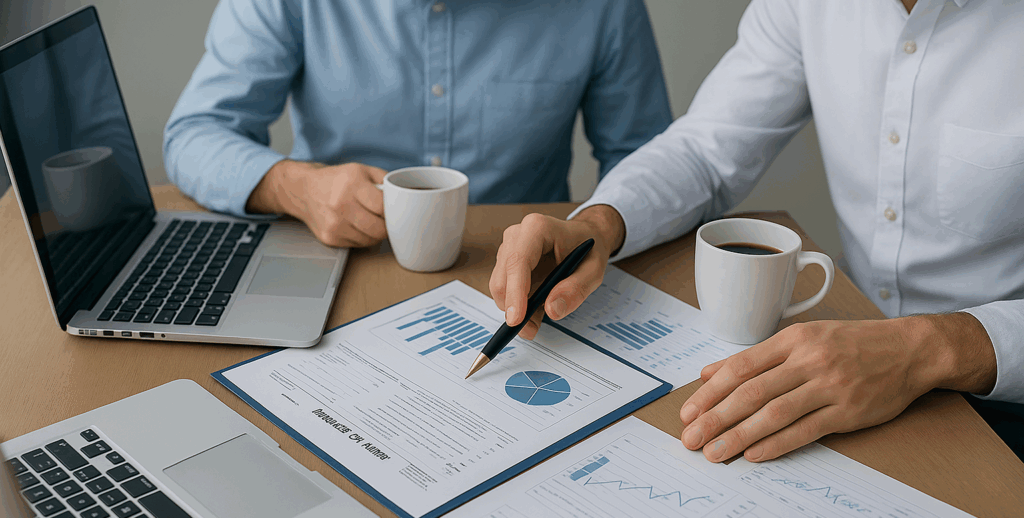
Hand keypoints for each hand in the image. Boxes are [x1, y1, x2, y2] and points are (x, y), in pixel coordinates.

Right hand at [246, 160, 386, 247]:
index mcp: (351, 184)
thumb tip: (404, 198)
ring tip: (371, 220)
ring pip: (370, 240)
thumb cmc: (337, 180)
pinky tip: (357, 225)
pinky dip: (363, 237)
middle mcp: (340, 205)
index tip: (394, 210)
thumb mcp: (362, 170)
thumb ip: (386, 181)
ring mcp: (334, 224)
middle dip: (387, 226)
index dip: (393, 211)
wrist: (305, 190)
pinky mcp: (329, 238)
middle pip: (378, 229)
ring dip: (375, 233)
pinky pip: (358, 245)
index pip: (382, 207)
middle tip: (385, 218)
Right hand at [489, 206, 625, 339]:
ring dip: (515, 309)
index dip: (515, 292)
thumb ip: (575, 289)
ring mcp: (509, 248)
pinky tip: (535, 310)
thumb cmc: (588, 248)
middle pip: (502, 277)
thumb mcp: (594, 270)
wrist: (584, 236)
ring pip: (500, 286)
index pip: (518, 261)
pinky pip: (505, 290)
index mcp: (537, 228)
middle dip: (512, 307)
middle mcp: (517, 235)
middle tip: (531, 330)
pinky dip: (517, 306)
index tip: (516, 319)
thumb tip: (552, 310)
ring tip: (539, 319)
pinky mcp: (506, 263)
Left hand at [678, 313, 995, 462]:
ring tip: (715, 453)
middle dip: (714, 418)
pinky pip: (805, 430)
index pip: (740, 367)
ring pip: (773, 413)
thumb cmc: (852, 343)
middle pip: (750, 392)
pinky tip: (754, 454)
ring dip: (738, 436)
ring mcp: (828, 386)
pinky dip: (776, 444)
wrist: (910, 350)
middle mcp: (808, 360)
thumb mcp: (802, 337)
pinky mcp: (847, 411)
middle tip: (691, 438)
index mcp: (792, 339)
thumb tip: (710, 373)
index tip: (688, 412)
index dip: (709, 393)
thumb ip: (756, 357)